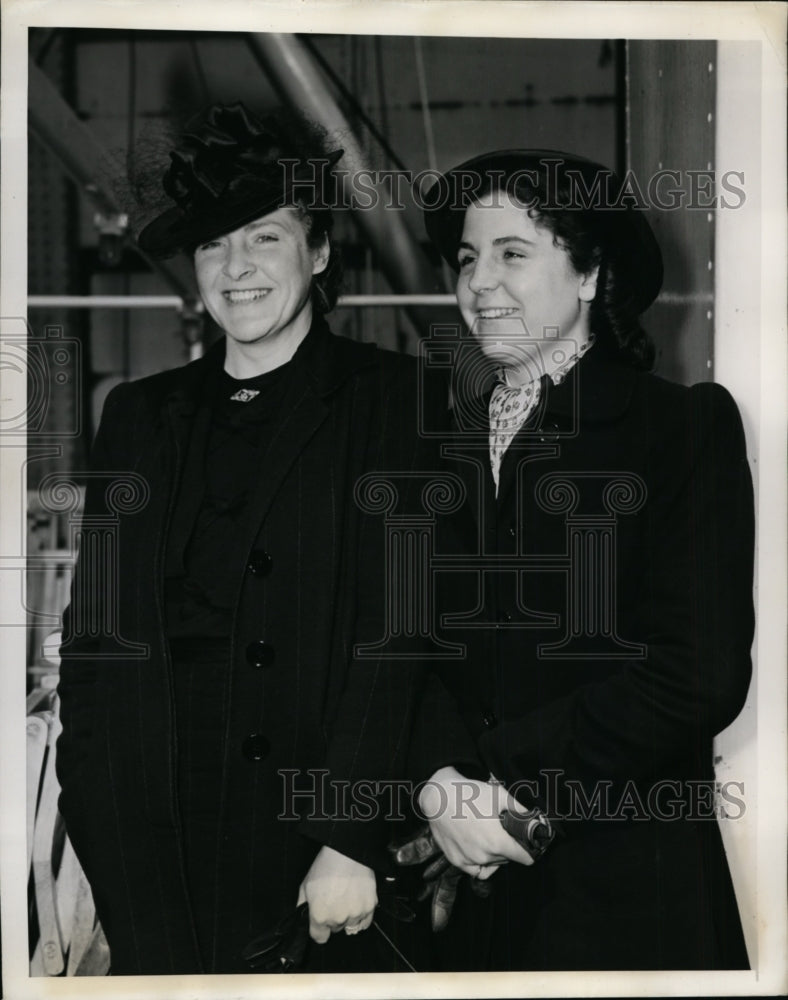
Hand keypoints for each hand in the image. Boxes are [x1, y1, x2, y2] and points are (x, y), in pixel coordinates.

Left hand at [297, 846, 377, 943]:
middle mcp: (337, 919)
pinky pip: (365, 922)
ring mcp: (355, 914)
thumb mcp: (305, 885)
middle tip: (334, 900)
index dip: (318, 929)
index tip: (320, 923)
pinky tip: (356, 903)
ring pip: (350, 926)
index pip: (319, 937)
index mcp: (319, 916)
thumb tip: (302, 916)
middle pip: (335, 929)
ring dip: (348, 916)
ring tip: (346, 898)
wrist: (347, 853)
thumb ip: (302, 906)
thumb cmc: (326, 866)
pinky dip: (361, 916)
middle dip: (333, 918)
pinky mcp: (369, 907)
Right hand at [418, 767, 533, 875]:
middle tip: (501, 830)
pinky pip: (475, 869)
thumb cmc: (469, 793)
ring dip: (494, 854)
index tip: (526, 843)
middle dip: (508, 847)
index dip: (529, 850)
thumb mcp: (500, 796)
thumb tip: (534, 820)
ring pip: (492, 864)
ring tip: (487, 834)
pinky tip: (478, 847)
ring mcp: (468, 860)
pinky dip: (480, 862)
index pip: (526, 859)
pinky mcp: (456, 861)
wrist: (439, 796)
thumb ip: (520, 811)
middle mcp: (484, 856)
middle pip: (508, 859)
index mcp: (498, 842)